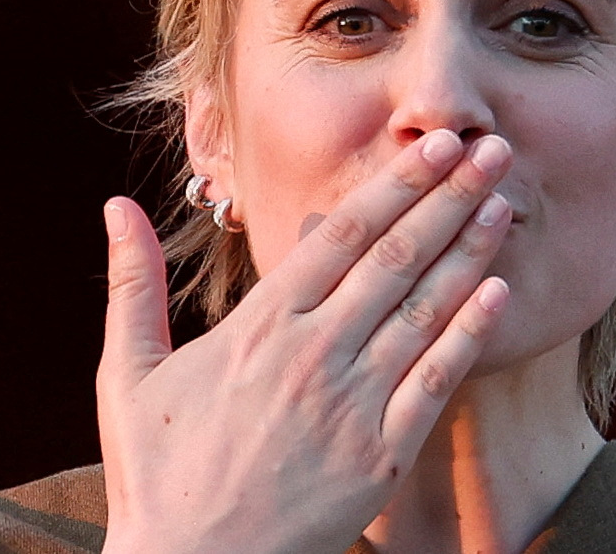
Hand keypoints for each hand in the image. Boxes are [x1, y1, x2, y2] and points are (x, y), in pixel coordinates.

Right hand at [96, 130, 512, 553]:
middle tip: (492, 149)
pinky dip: (469, 336)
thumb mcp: (126, 371)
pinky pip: (434, 384)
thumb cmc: (158, 470)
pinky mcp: (380, 456)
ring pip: (422, 311)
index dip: (395, 185)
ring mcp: (351, 405)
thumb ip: (132, 285)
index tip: (435, 146)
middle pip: (394, 259)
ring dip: (466, 253)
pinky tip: (499, 294)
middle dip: (447, 198)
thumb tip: (114, 208)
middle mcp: (313, 354)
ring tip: (500, 204)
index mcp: (260, 326)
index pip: (342, 235)